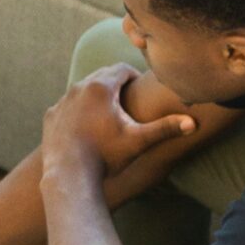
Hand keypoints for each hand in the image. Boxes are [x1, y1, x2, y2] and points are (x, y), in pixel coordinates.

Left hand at [41, 65, 194, 177]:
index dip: (134, 76)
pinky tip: (86, 124)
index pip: (122, 69)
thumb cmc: (106, 156)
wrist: (69, 175)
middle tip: (126, 98)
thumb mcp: (138, 141)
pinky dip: (77, 110)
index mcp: (101, 87)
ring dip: (95, 97)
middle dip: (115, 85)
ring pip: (82, 90)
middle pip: (101, 76)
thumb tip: (193, 123)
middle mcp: (79, 88)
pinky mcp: (51, 116)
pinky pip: (67, 106)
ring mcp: (62, 101)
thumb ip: (165, 128)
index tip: (139, 87)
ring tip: (108, 112)